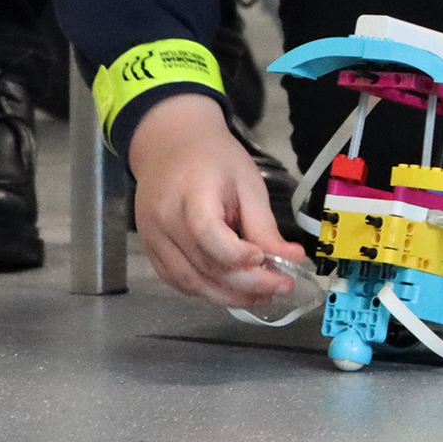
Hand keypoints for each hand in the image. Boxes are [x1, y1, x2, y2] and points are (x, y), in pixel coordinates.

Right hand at [127, 93, 307, 307]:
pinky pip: (179, 282)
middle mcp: (164, 221)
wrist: (170, 144)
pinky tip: (233, 290)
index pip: (207, 234)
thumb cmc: (214, 158)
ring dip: (229, 296)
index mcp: (190, 193)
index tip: (267, 259)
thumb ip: (264, 225)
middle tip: (282, 287)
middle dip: (247, 285)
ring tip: (263, 295)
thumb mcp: (246, 182)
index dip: (237, 255)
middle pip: (203, 266)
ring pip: (190, 283)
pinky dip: (208, 291)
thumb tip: (292, 259)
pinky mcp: (150, 251)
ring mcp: (152, 240)